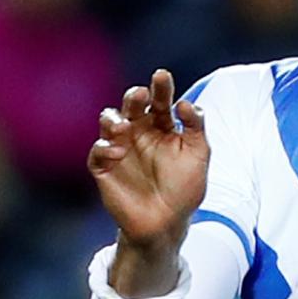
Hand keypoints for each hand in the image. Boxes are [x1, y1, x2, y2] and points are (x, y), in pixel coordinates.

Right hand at [89, 70, 209, 284]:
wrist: (167, 223)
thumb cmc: (185, 188)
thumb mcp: (199, 155)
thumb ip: (196, 128)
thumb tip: (185, 103)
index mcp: (163, 127)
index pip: (160, 101)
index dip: (161, 87)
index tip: (161, 75)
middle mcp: (139, 132)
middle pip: (132, 105)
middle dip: (133, 96)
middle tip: (140, 95)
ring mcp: (120, 148)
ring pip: (109, 121)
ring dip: (114, 119)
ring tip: (125, 126)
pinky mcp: (104, 167)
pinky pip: (98, 151)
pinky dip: (105, 148)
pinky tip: (117, 152)